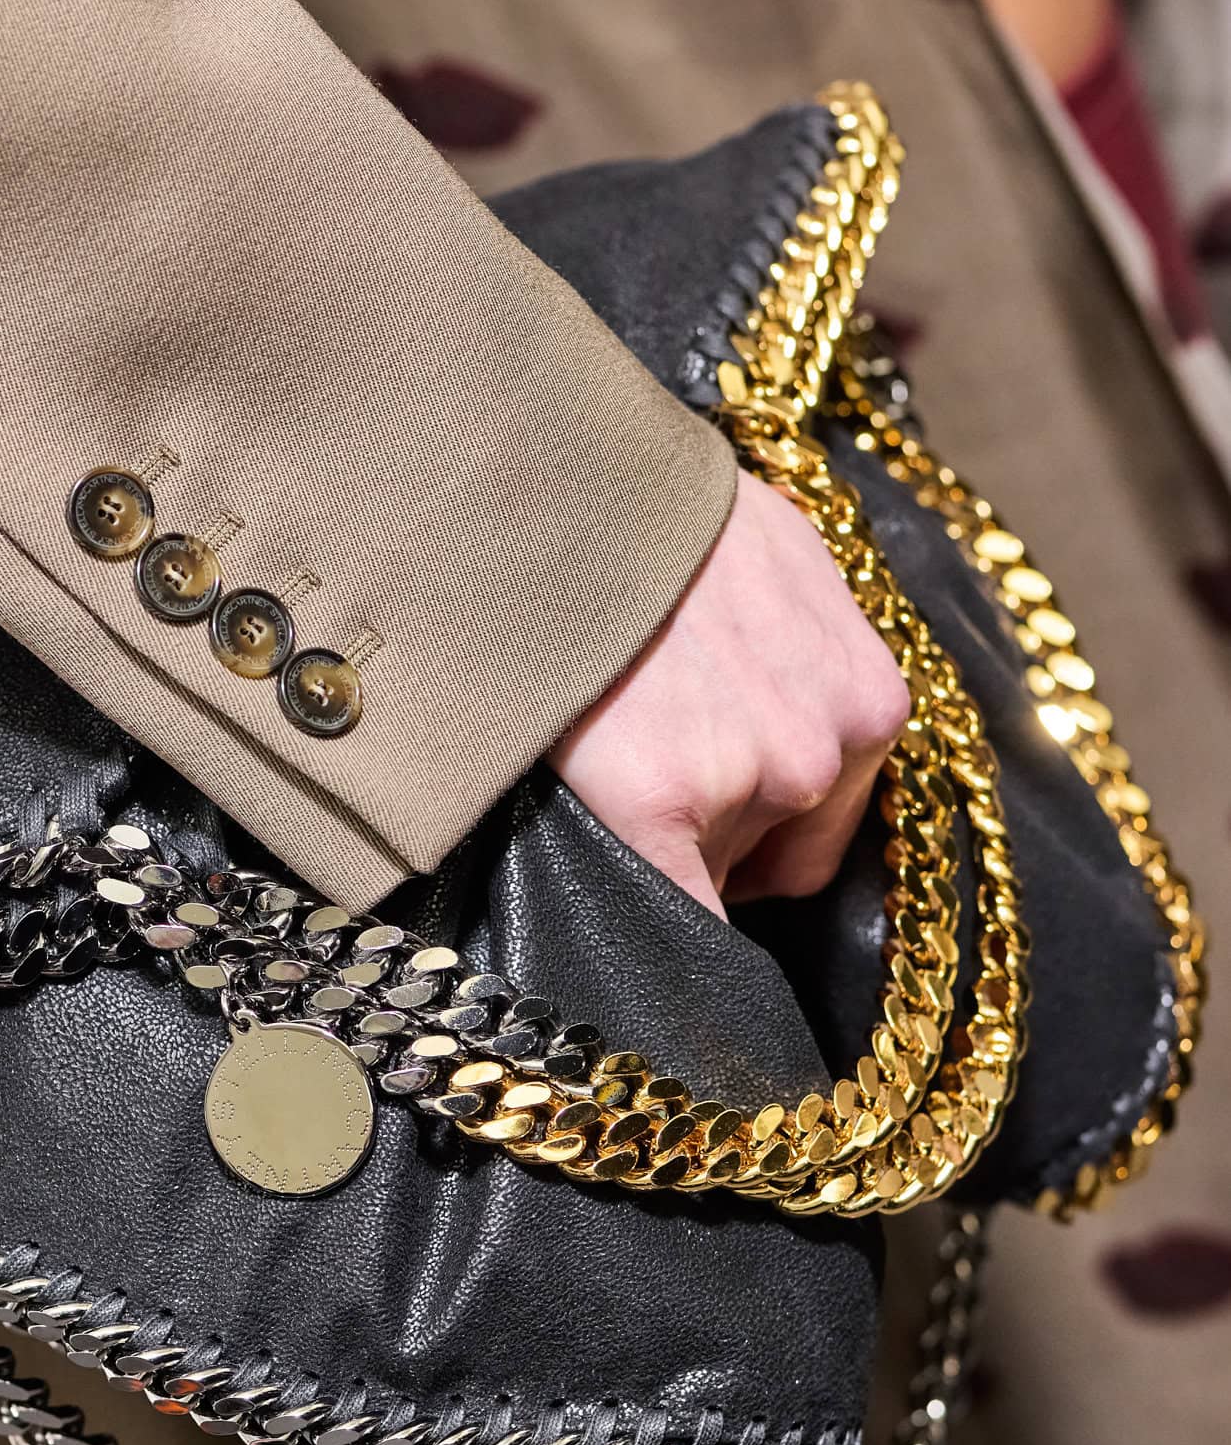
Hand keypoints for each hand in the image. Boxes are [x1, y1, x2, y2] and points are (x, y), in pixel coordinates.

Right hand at [547, 471, 908, 916]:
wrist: (573, 484)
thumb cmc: (659, 521)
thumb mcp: (781, 575)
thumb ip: (803, 670)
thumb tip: (776, 731)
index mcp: (872, 706)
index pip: (836, 829)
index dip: (779, 843)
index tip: (744, 863)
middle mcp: (829, 757)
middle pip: (777, 861)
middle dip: (727, 842)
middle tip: (653, 770)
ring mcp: (750, 789)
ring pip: (712, 875)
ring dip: (671, 846)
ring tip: (612, 759)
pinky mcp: (662, 810)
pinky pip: (678, 922)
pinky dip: (664, 950)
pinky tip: (631, 961)